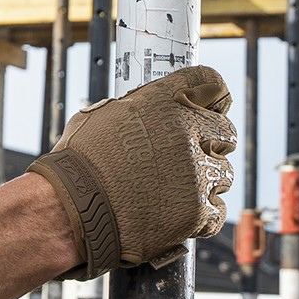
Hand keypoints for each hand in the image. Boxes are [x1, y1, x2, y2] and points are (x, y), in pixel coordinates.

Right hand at [26, 64, 236, 279]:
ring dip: (206, 181)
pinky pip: (216, 210)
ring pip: (223, 173)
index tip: (213, 107)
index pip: (212, 83)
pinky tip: (178, 214)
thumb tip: (147, 108)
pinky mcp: (198, 210)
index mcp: (164, 100)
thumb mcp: (103, 116)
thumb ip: (139, 108)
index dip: (214, 97)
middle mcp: (186, 131)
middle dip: (212, 143)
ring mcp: (196, 172)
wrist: (72, 210)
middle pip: (225, 131)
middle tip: (192, 157)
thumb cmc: (78, 164)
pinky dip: (202, 215)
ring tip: (175, 191)